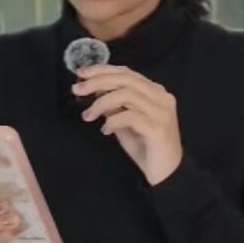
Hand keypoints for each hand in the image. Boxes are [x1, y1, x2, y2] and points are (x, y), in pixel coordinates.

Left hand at [72, 65, 182, 184]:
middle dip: (98, 81)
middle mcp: (161, 97)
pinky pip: (130, 116)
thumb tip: (92, 89)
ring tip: (87, 116)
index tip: (81, 73)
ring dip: (101, 103)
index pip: (126, 72)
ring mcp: (161, 111)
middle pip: (125, 79)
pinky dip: (113, 120)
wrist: (166, 172)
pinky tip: (105, 130)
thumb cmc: (144, 145)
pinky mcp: (158, 128)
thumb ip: (112, 104)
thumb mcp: (123, 121)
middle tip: (77, 89)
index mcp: (154, 90)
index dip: (102, 70)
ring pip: (127, 95)